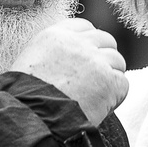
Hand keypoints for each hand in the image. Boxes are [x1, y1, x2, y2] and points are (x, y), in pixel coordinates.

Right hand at [10, 18, 128, 124]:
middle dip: (103, 57)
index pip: (84, 27)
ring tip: (95, 95)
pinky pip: (123, 84)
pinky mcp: (109, 81)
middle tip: (94, 79)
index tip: (84, 59)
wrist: (32, 120)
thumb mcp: (30, 62)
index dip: (88, 43)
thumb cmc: (25, 99)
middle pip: (106, 40)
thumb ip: (53, 53)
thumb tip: (67, 59)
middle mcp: (78, 43)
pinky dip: (115, 96)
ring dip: (111, 76)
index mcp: (55, 35)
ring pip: (117, 61)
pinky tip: (100, 106)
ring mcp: (96, 61)